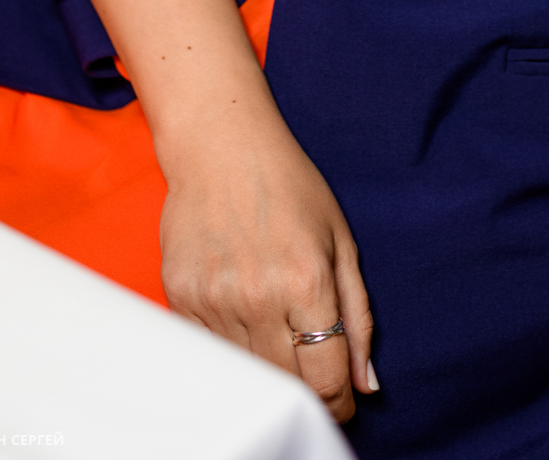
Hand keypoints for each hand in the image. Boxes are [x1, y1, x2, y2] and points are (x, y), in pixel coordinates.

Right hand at [158, 115, 375, 423]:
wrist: (221, 146)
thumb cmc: (289, 185)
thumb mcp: (341, 240)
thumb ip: (358, 315)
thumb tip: (367, 383)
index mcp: (307, 280)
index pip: (326, 378)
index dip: (340, 400)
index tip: (343, 401)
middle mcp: (259, 296)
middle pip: (286, 384)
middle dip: (308, 391)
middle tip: (316, 380)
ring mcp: (215, 300)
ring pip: (247, 373)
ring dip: (269, 371)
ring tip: (280, 340)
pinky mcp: (181, 298)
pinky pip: (210, 351)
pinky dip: (232, 350)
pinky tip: (244, 321)